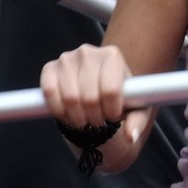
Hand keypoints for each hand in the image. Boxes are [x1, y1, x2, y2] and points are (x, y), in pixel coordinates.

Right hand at [40, 44, 152, 171]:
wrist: (99, 84)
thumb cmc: (121, 96)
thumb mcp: (136, 107)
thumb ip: (138, 121)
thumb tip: (131, 136)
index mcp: (112, 55)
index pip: (111, 90)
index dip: (111, 111)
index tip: (113, 117)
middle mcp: (88, 52)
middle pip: (90, 97)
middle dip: (95, 118)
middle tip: (98, 121)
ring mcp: (66, 58)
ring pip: (70, 98)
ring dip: (78, 118)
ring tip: (85, 119)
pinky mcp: (50, 67)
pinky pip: (50, 93)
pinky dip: (59, 111)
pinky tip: (68, 116)